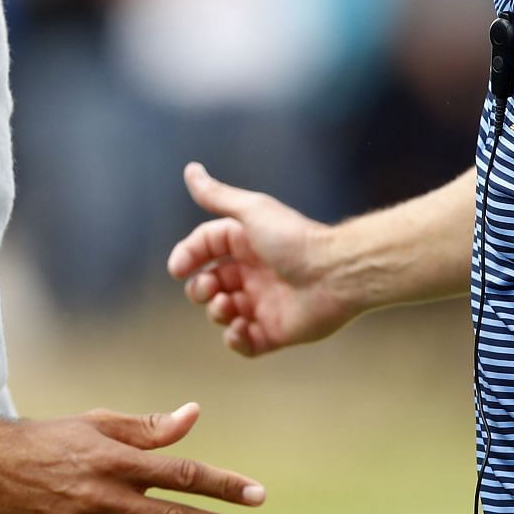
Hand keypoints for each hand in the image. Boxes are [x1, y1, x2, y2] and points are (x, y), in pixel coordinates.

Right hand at [168, 161, 351, 356]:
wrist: (336, 274)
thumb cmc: (294, 239)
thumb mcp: (251, 212)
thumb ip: (218, 196)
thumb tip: (190, 169)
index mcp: (245, 244)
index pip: (205, 249)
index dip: (187, 257)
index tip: (177, 269)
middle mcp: (252, 273)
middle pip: (210, 284)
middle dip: (200, 289)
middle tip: (211, 289)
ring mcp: (264, 304)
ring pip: (223, 313)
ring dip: (216, 312)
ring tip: (227, 306)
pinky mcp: (276, 332)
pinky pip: (247, 343)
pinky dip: (236, 340)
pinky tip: (238, 330)